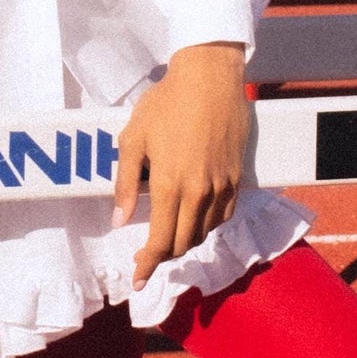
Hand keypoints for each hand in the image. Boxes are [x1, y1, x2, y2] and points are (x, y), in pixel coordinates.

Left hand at [114, 43, 249, 290]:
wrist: (209, 78)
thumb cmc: (166, 103)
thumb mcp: (134, 139)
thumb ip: (126, 184)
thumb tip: (119, 219)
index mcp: (170, 185)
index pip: (160, 241)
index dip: (148, 265)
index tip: (137, 279)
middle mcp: (199, 192)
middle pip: (184, 243)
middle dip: (164, 257)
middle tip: (148, 259)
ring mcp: (222, 186)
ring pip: (205, 233)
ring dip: (186, 241)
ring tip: (169, 238)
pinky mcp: (237, 178)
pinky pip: (223, 216)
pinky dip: (207, 225)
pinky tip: (195, 219)